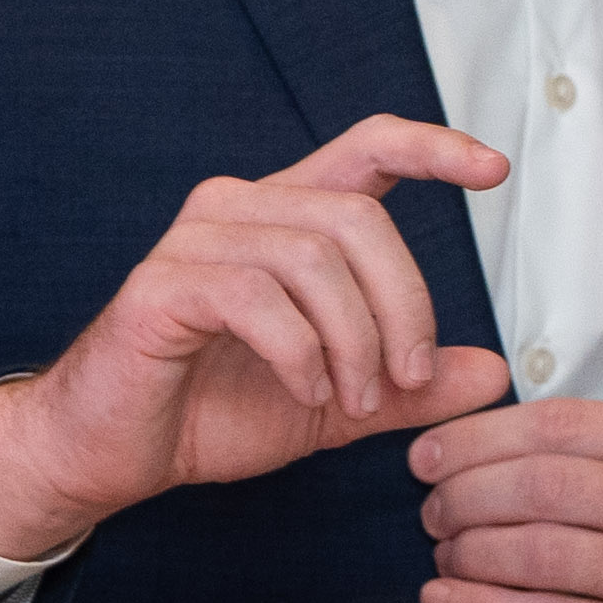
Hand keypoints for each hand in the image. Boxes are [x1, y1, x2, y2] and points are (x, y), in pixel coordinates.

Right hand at [0, 116, 511, 560]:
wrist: (109, 454)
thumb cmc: (209, 412)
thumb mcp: (335, 403)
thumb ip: (408, 387)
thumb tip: (493, 372)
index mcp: (284, 221)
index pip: (367, 148)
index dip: (433, 148)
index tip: (493, 169)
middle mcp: (239, 210)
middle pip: (358, 219)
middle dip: (403, 306)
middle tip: (405, 380)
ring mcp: (195, 242)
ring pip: (314, 259)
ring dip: (354, 341)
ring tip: (350, 399)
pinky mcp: (162, 287)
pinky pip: (258, 299)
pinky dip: (300, 354)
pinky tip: (305, 392)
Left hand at [409, 400, 602, 602]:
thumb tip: (491, 439)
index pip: (563, 426)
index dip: (480, 438)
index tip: (432, 452)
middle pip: (544, 487)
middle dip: (465, 494)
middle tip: (432, 508)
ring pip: (540, 554)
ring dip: (469, 551)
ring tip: (443, 552)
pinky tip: (446, 601)